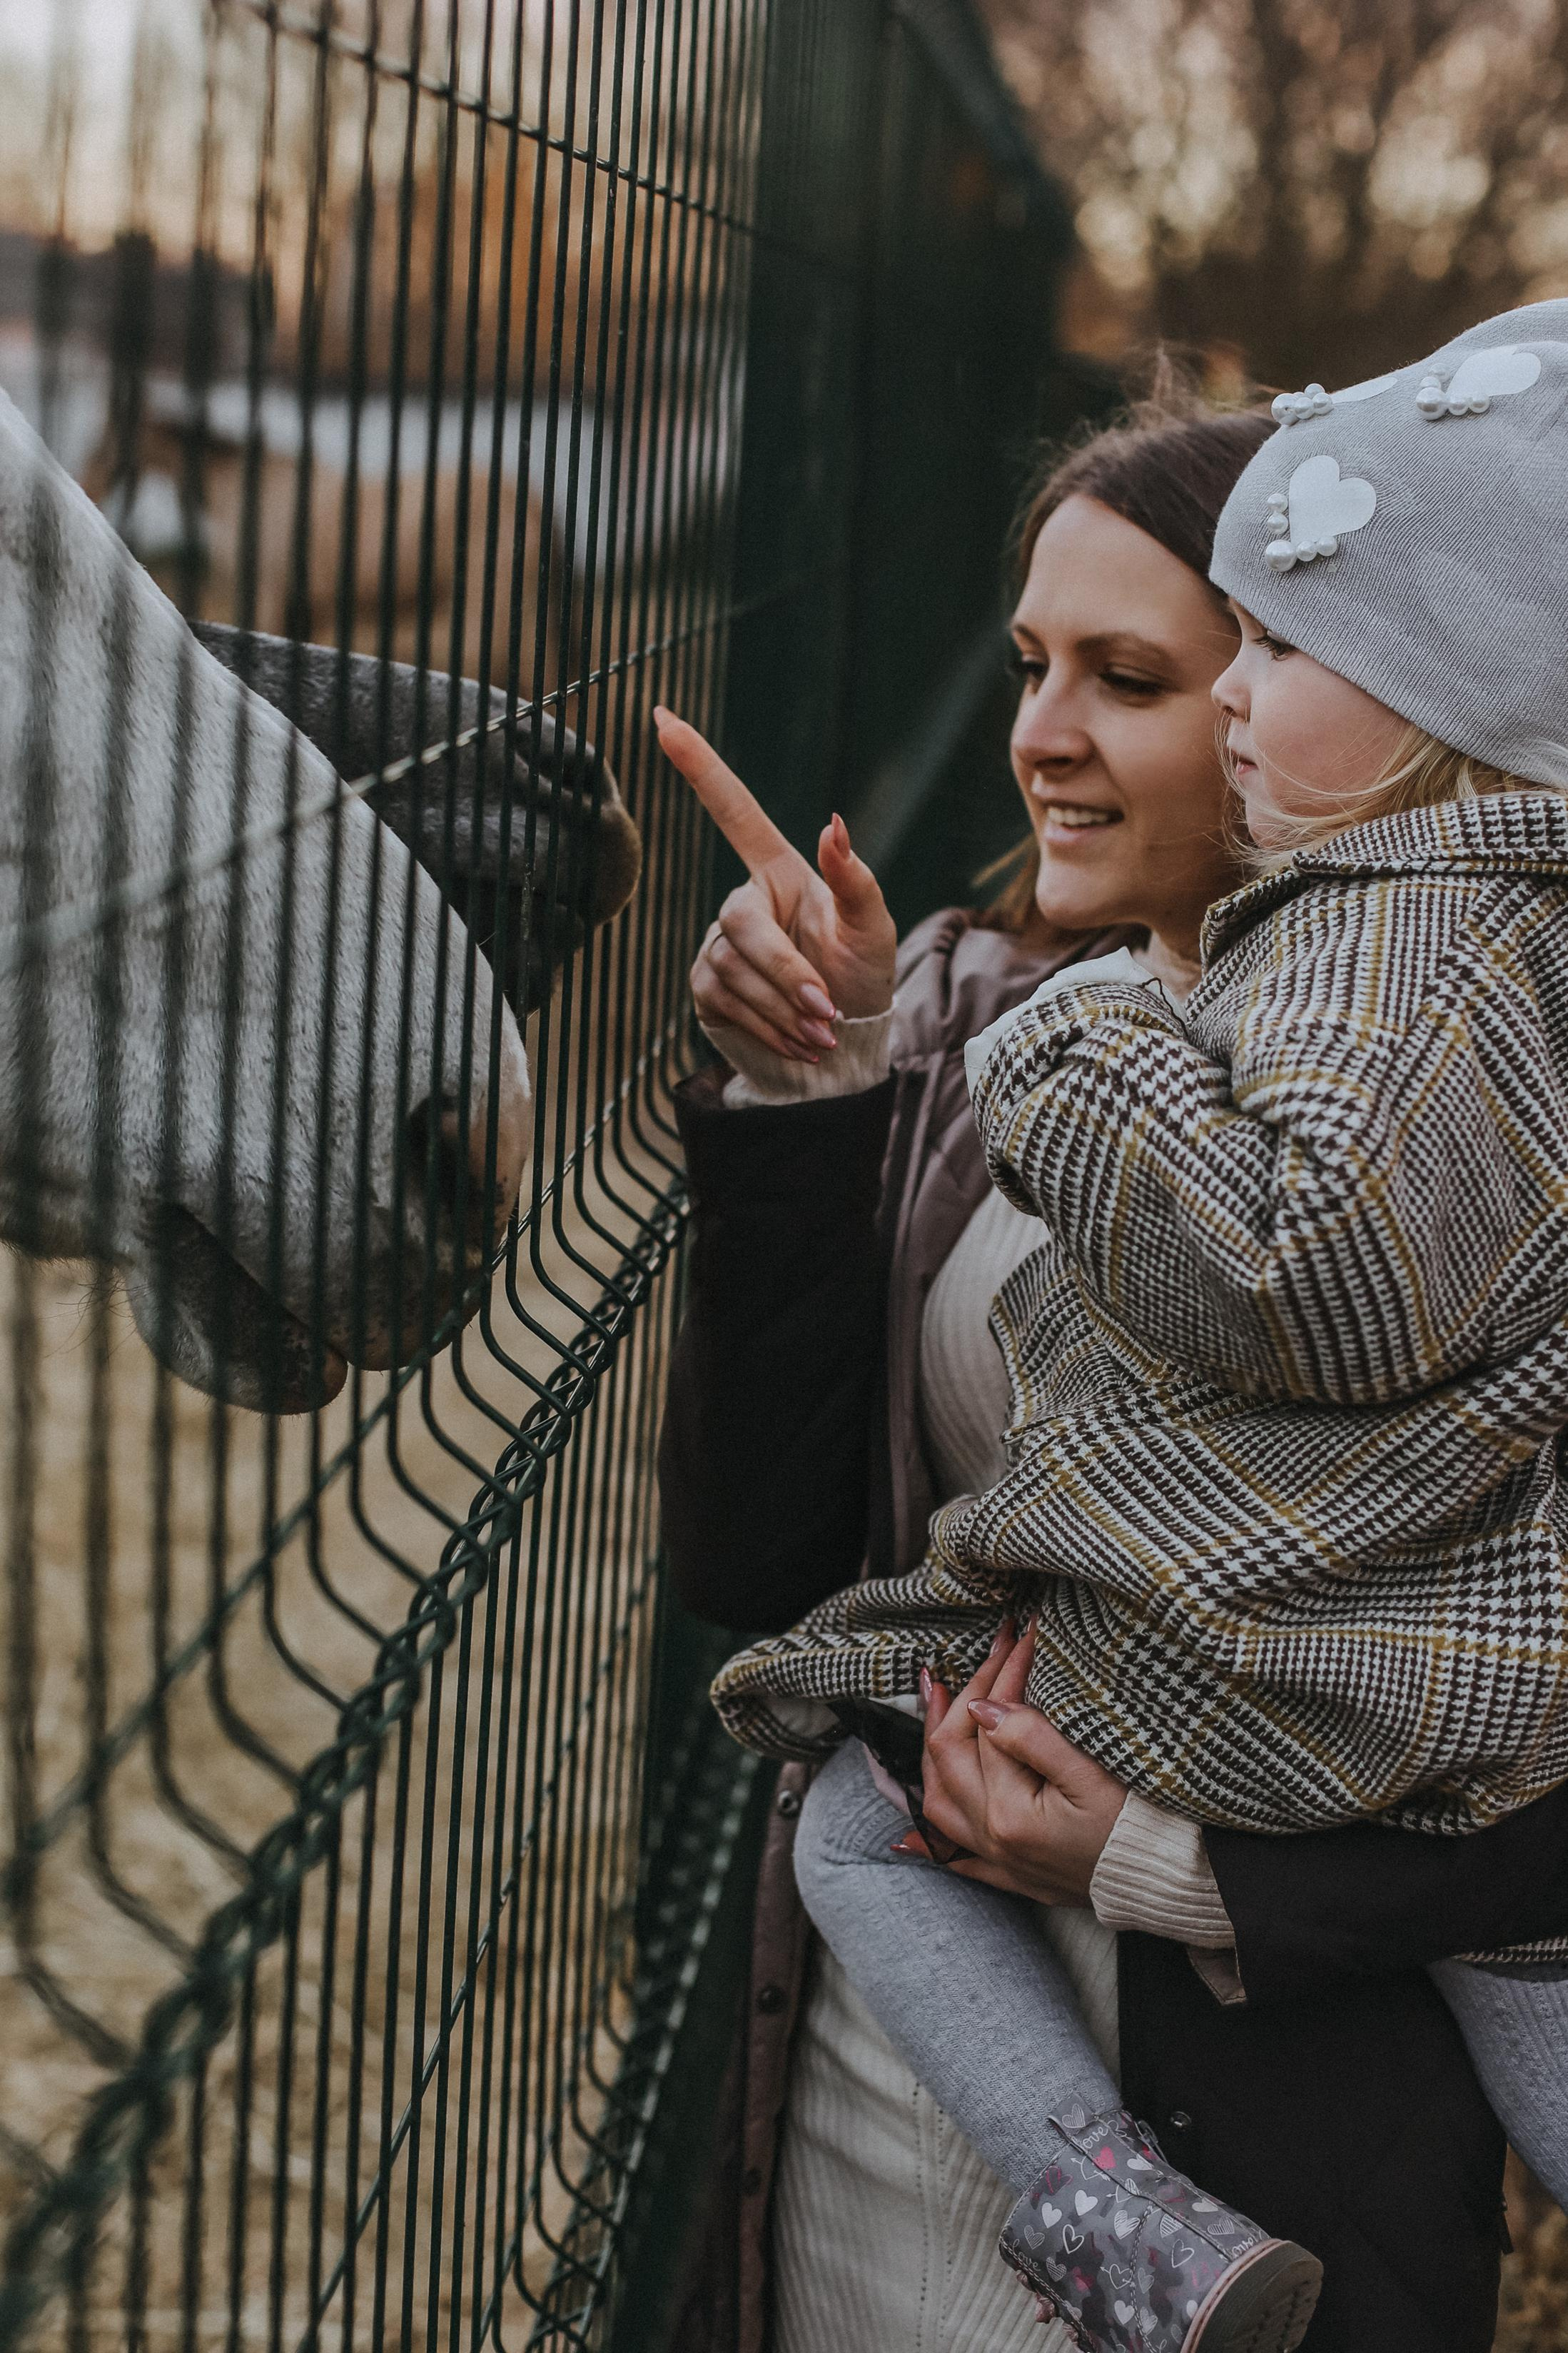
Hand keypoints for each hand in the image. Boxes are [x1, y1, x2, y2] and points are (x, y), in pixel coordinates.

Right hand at [654, 709, 897, 1061]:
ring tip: (823, 1033)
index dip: (700, 766)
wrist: (844, 1042)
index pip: (734, 811)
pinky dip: (768, 1028)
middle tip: (827, 1010)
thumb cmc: (861, 974)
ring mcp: (718, 945)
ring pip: (734, 971)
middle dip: (786, 972)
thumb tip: (832, 824)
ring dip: (784, 1009)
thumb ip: (856, 879)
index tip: (662, 719)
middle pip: (741, 924)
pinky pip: (725, 1003)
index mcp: (779, 870)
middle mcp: (743, 902)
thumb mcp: (873, 928)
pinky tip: (798, 1042)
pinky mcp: (705, 988)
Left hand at [903, 1621, 1129, 1904]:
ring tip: (936, 1702)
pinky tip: (908, 1838)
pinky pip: (958, 1862)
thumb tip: (981, 1708)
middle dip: (965, 1695)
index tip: (1024, 1636)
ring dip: (933, 1751)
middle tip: (988, 1650)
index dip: (1005, 1673)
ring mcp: (1000, 1862)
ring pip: (938, 1804)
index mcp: (1010, 1813)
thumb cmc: (1140, 1827)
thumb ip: (1032, 1738)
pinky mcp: (1015, 1877)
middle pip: (951, 1757)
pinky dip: (930, 1844)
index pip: (989, 1725)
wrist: (1175, 1883)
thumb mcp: (1093, 1776)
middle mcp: (993, 1840)